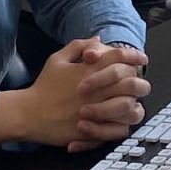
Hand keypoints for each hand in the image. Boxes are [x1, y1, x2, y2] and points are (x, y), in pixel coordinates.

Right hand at [0, 37, 150, 151]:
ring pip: (130, 107)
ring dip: (134, 103)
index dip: (133, 55)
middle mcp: (95, 90)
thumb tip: (98, 40)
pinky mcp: (93, 129)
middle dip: (139, 80)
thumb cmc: (43, 87)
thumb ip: (79, 46)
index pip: (119, 57)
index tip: (141, 58)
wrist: (29, 114)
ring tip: (132, 102)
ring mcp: (95, 111)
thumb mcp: (57, 59)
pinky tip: (121, 119)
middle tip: (139, 82)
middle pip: (131, 82)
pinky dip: (124, 124)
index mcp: (88, 71)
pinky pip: (119, 129)